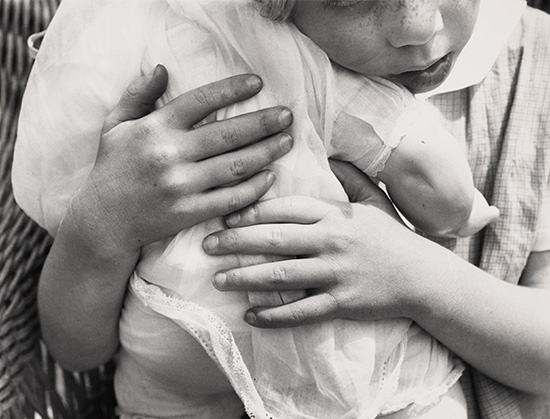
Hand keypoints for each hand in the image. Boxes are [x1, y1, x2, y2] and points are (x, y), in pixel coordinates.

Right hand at [67, 65, 293, 257]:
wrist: (103, 220)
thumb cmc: (111, 169)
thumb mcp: (115, 126)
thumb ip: (138, 95)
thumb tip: (161, 68)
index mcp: (155, 129)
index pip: (201, 101)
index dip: (232, 89)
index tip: (257, 83)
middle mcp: (170, 155)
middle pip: (228, 134)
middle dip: (263, 122)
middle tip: (287, 115)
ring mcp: (181, 186)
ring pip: (235, 166)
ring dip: (267, 152)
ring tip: (287, 141)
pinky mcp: (188, 212)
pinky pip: (229, 199)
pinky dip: (253, 188)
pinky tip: (270, 176)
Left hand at [203, 160, 431, 326]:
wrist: (423, 276)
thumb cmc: (392, 236)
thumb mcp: (373, 200)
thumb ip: (349, 176)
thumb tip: (329, 151)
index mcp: (335, 214)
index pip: (285, 209)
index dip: (251, 212)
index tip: (225, 216)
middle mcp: (331, 242)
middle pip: (275, 240)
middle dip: (236, 242)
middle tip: (207, 246)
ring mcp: (336, 274)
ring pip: (282, 276)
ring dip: (246, 278)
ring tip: (219, 280)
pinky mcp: (341, 303)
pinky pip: (301, 312)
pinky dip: (274, 315)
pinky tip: (251, 316)